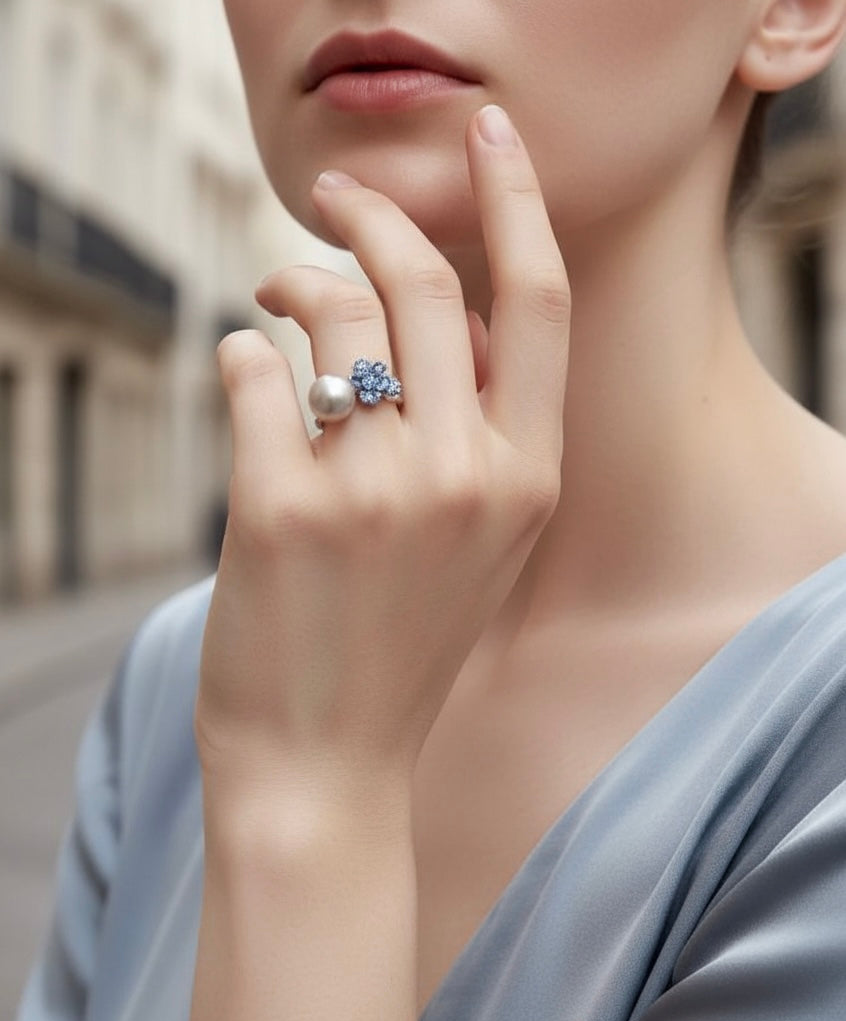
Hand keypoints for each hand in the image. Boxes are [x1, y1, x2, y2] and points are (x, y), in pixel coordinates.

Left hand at [194, 104, 570, 833]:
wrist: (327, 764)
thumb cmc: (399, 644)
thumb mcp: (482, 543)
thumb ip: (483, 431)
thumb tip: (442, 316)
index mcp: (528, 478)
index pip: (539, 303)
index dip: (516, 200)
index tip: (487, 137)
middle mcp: (465, 474)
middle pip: (423, 281)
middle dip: (372, 215)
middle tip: (335, 197)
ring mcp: (374, 490)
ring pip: (332, 309)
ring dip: (294, 279)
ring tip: (272, 296)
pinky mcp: (281, 506)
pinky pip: (250, 371)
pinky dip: (239, 358)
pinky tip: (243, 380)